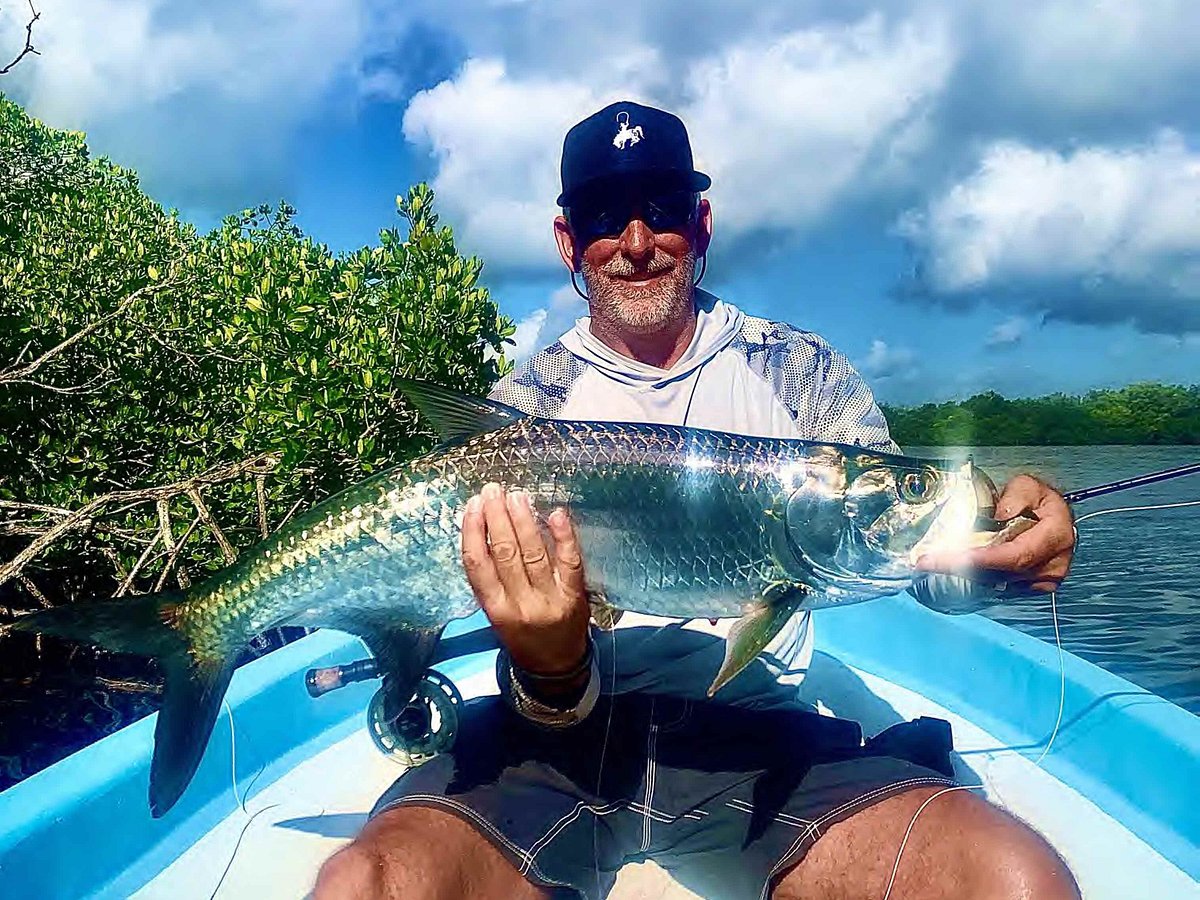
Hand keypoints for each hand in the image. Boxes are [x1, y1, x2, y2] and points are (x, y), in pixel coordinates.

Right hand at [460, 482, 590, 674]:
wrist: (557, 668)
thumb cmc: (521, 635)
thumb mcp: (497, 614)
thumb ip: (491, 581)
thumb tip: (484, 531)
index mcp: (495, 610)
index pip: (478, 566)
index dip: (472, 532)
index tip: (472, 506)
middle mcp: (521, 604)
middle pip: (505, 554)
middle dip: (497, 518)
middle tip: (493, 490)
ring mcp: (550, 599)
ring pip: (534, 553)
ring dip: (524, 520)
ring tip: (516, 495)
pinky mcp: (575, 595)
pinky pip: (570, 562)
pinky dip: (563, 536)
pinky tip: (555, 513)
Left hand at [917, 474, 1074, 592]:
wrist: (1057, 519)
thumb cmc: (1041, 501)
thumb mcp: (1029, 486)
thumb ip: (1015, 497)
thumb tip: (997, 517)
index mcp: (1055, 536)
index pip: (1014, 555)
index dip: (980, 559)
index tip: (948, 558)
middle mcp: (1053, 564)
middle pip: (1000, 572)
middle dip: (960, 567)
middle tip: (925, 562)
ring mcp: (1045, 580)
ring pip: (997, 582)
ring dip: (963, 573)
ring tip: (933, 563)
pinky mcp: (1034, 588)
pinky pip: (1000, 586)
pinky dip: (975, 577)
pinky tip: (954, 567)